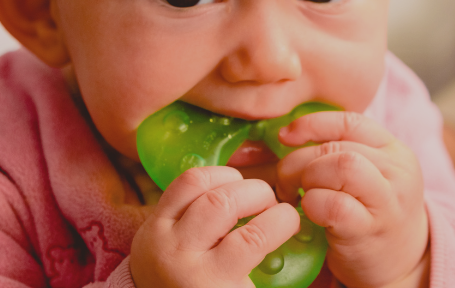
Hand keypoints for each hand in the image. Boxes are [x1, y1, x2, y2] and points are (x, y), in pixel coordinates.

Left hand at [129, 166, 299, 287]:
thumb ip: (268, 269)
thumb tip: (303, 235)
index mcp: (210, 281)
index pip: (252, 238)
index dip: (282, 220)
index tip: (290, 220)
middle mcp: (182, 255)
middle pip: (224, 203)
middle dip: (259, 194)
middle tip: (270, 205)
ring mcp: (161, 234)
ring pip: (198, 184)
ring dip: (231, 179)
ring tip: (245, 192)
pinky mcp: (151, 219)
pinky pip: (181, 183)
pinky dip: (209, 176)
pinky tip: (223, 187)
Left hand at [275, 112, 429, 287]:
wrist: (403, 263)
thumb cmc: (373, 215)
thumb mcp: (371, 176)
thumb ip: (344, 152)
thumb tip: (290, 133)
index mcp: (395, 150)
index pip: (350, 121)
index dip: (312, 124)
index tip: (286, 136)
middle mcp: (397, 171)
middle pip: (338, 146)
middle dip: (300, 160)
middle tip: (287, 182)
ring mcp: (387, 201)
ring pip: (341, 166)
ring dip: (307, 179)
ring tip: (299, 197)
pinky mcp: (371, 230)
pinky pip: (335, 204)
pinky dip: (312, 205)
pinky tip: (310, 213)